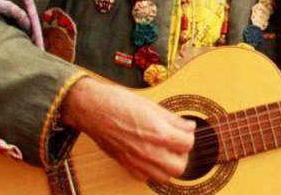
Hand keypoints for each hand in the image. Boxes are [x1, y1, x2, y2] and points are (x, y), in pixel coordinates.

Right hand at [61, 78, 194, 181]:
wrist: (92, 109)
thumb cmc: (119, 102)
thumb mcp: (152, 105)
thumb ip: (173, 120)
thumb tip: (189, 126)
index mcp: (158, 134)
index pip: (187, 144)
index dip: (188, 135)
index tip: (184, 130)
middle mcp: (148, 152)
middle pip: (179, 166)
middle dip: (181, 154)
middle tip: (177, 142)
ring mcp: (135, 161)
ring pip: (163, 176)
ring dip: (168, 165)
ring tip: (164, 150)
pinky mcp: (124, 165)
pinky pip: (145, 178)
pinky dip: (151, 170)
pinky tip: (149, 156)